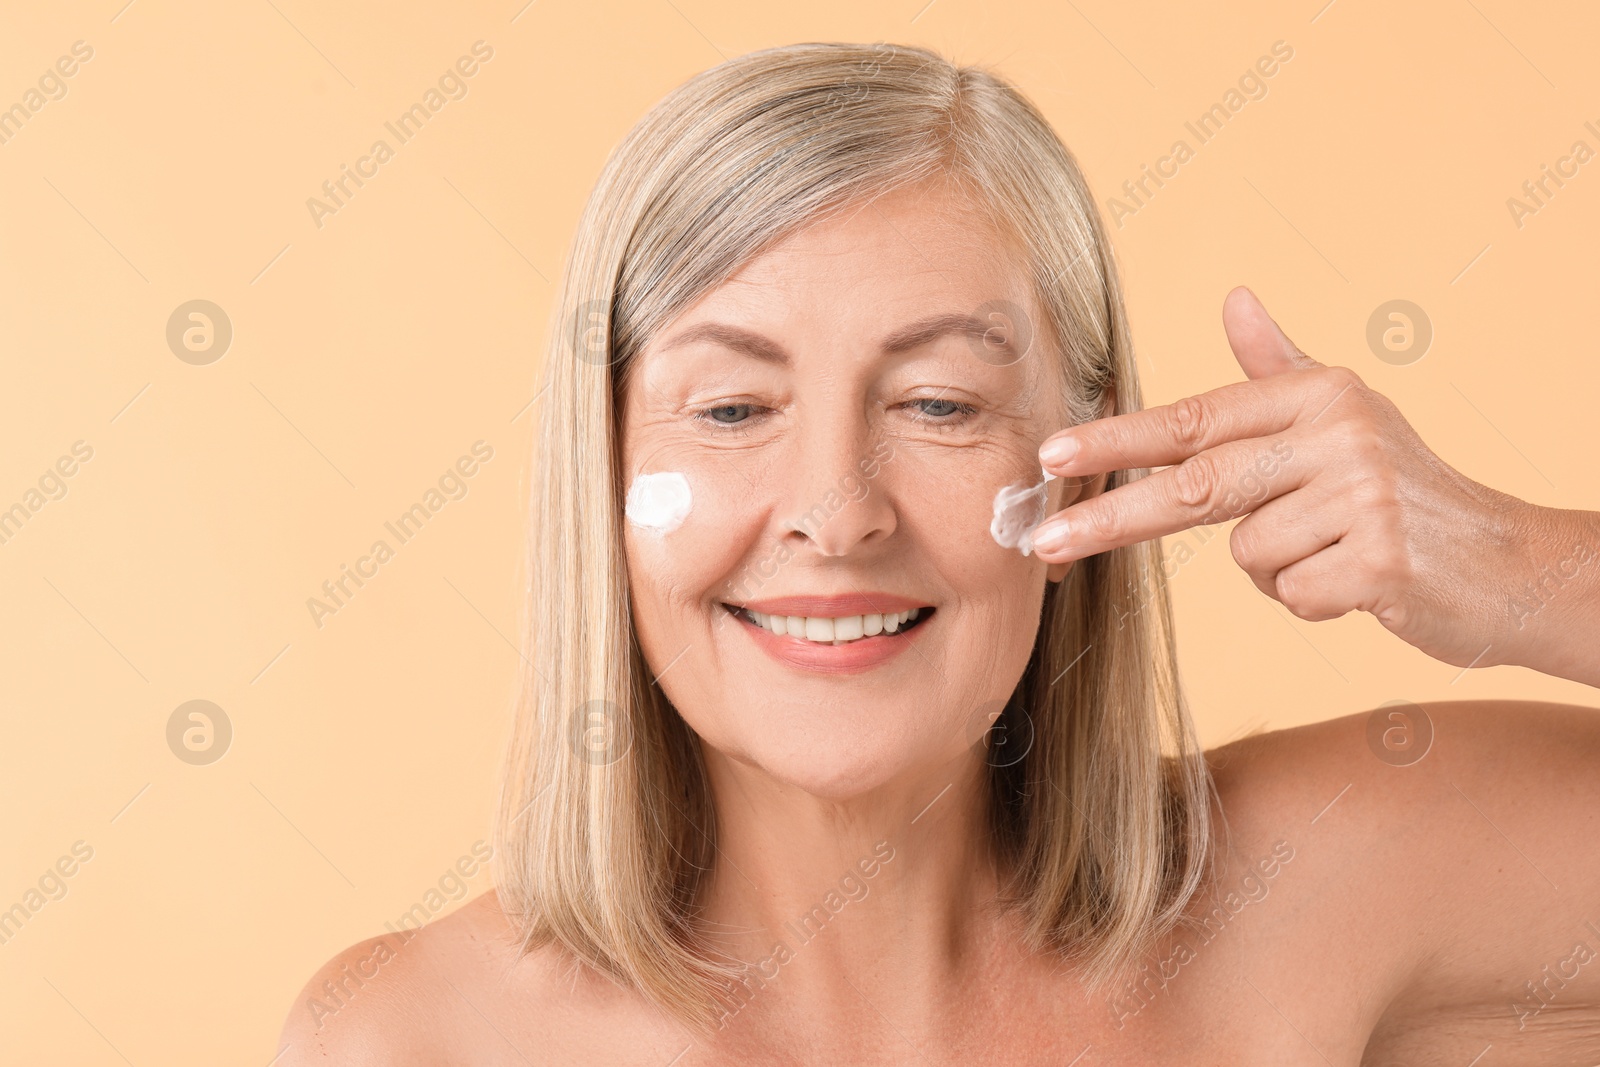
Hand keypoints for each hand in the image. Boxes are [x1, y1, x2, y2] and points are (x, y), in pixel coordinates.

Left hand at [1030, 286, 1561, 672]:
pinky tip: (1362, 585)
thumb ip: (1279, 368)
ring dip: (1278, 572)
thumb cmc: (1410, 491)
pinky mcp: (1382, 561)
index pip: (1195, 419)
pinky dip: (1314, 603)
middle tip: (1041, 543)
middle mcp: (1340, 433)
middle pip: (1196, 485)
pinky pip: (1291, 597)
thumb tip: (1234, 296)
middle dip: (1113, 519)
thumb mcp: (1346, 418)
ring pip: (1248, 556)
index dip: (1118, 439)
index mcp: (1318, 395)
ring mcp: (1364, 495)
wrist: (1512, 564)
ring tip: (1337, 554)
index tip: (1051, 455)